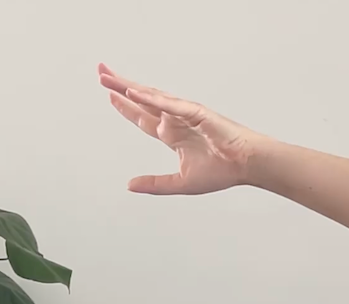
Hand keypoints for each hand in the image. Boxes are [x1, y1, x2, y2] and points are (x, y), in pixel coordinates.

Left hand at [98, 63, 268, 194]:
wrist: (247, 165)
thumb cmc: (223, 171)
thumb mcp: (181, 182)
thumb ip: (155, 184)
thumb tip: (129, 185)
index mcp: (174, 135)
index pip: (143, 117)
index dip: (126, 107)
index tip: (110, 96)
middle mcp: (176, 120)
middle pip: (142, 99)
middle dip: (120, 86)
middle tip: (101, 72)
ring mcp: (185, 114)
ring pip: (151, 96)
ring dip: (129, 86)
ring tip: (108, 77)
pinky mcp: (196, 112)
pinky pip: (170, 103)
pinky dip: (152, 97)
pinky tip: (135, 91)